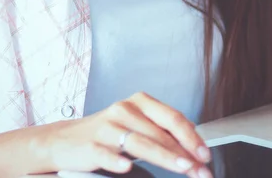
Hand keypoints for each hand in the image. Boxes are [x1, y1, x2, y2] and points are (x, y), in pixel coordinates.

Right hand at [35, 92, 212, 176]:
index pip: (172, 117)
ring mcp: (106, 126)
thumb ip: (161, 130)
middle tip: (200, 169)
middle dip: (184, 153)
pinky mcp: (89, 144)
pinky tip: (126, 168)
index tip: (205, 154)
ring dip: (165, 157)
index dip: (191, 136)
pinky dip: (116, 161)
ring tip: (183, 168)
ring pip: (140, 142)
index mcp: (140, 102)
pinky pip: (105, 153)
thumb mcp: (137, 125)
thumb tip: (192, 138)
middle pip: (160, 132)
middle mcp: (125, 109)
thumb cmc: (108, 132)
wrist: (66, 140)